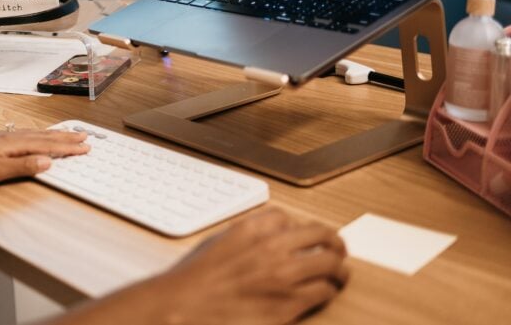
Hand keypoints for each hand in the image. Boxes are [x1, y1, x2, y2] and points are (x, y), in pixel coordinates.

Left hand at [0, 129, 89, 186]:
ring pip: (35, 134)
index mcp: (13, 144)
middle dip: (65, 138)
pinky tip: (37, 136)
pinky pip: (26, 135)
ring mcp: (3, 138)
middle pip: (44, 137)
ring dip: (54, 135)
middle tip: (84, 136)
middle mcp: (11, 138)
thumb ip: (21, 166)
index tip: (84, 147)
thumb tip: (47, 162)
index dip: (67, 147)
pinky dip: (39, 135)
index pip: (47, 145)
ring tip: (68, 133)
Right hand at [149, 208, 348, 324]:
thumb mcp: (217, 242)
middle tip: (338, 249)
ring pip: (330, 263)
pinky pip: (323, 291)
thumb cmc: (194, 279)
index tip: (302, 236)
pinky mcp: (288, 304)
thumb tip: (266, 236)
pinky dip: (328, 290)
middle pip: (320, 234)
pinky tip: (326, 292)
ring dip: (338, 267)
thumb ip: (245, 235)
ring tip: (340, 272)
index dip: (297, 227)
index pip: (289, 218)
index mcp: (251, 228)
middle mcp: (271, 248)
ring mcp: (282, 276)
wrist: (184, 306)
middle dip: (333, 241)